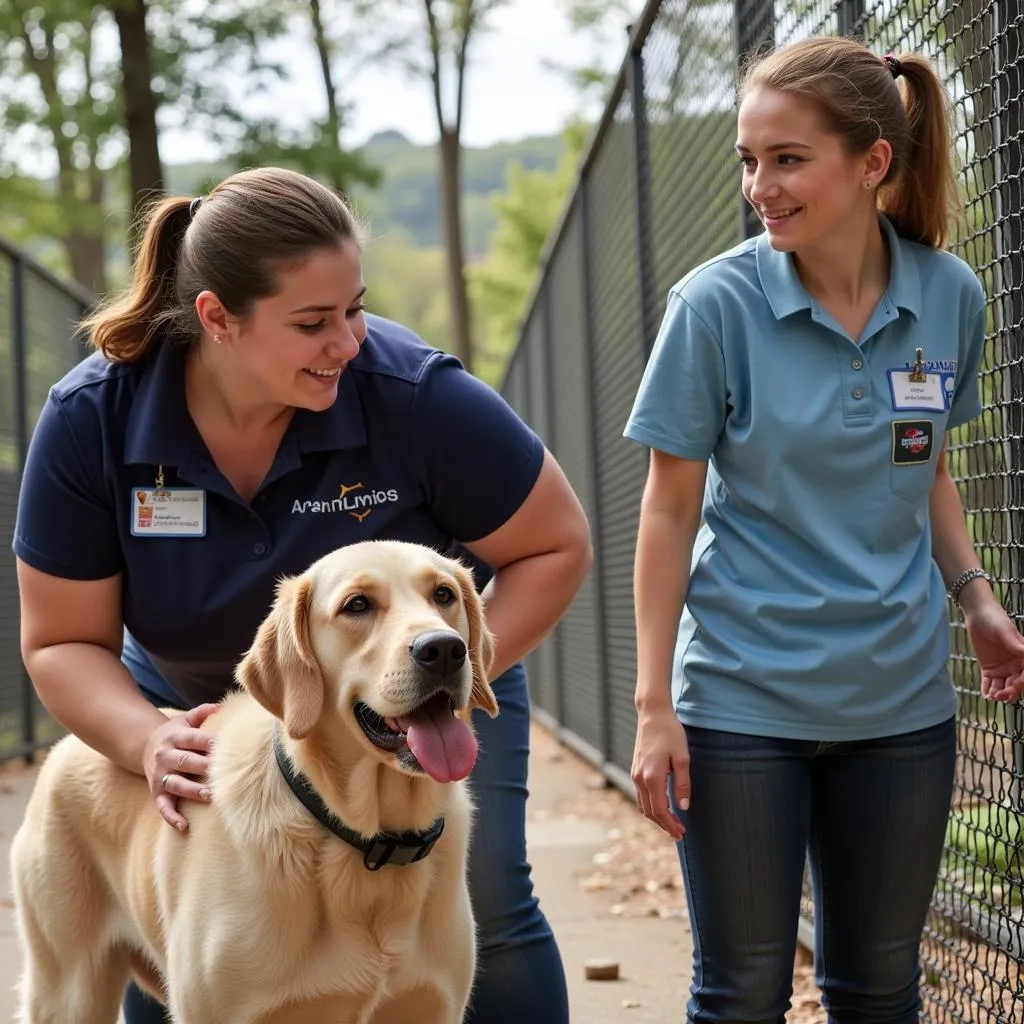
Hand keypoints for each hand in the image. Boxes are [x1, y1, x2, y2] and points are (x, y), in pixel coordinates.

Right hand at [143, 703, 219, 832]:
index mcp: (176, 736)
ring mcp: (160, 775)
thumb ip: (202, 712)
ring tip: (209, 796)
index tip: (227, 745)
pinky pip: (162, 806)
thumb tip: (221, 706)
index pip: (194, 738)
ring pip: (175, 784)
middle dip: (203, 766)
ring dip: (191, 791)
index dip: (209, 741)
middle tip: (223, 772)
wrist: (145, 746)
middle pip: (185, 761)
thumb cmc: (176, 734)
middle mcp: (166, 755)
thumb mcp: (185, 720)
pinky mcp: (156, 792)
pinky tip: (184, 826)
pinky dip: (172, 817)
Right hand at [631, 704, 689, 840]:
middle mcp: (639, 778)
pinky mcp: (635, 769)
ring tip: (673, 822)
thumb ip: (683, 785)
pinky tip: (663, 805)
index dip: (670, 825)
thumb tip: (684, 808)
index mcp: (652, 777)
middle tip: (680, 832)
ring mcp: (635, 773)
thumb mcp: (682, 758)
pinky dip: (651, 805)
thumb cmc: (670, 732)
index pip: (660, 810)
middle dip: (664, 824)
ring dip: (657, 816)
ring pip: (643, 805)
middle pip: (649, 812)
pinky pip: (641, 795)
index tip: (682, 833)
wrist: (653, 713)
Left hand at [964, 602, 1023, 702]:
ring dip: (999, 693)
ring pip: (1003, 685)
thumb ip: (1016, 645)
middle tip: (1001, 696)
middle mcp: (1015, 665)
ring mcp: (1002, 668)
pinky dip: (988, 689)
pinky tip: (986, 695)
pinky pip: (989, 682)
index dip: (1022, 682)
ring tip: (992, 697)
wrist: (978, 615)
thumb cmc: (996, 620)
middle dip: (1010, 691)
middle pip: (1015, 683)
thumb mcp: (1006, 632)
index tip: (1015, 685)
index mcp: (1023, 657)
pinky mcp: (989, 669)